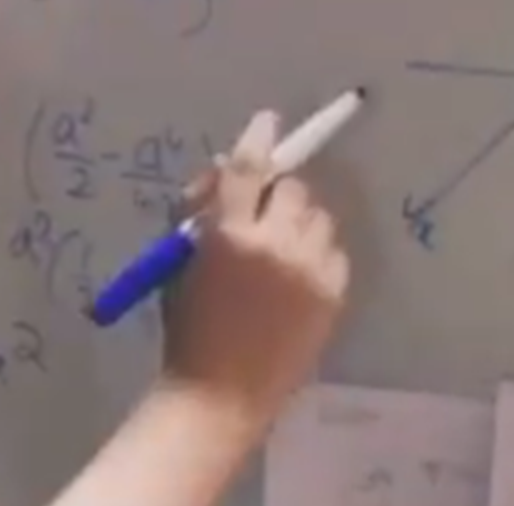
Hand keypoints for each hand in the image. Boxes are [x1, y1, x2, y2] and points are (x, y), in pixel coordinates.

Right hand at [156, 109, 349, 432]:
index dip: (258, 140)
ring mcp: (310, 269)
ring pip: (319, 216)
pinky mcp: (333, 293)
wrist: (221, 392)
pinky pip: (334, 251)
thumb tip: (223, 176)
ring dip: (299, 220)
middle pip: (292, 188)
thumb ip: (201, 214)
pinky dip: (317, 251)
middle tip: (262, 210)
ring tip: (282, 245)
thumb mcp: (179, 262)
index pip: (248, 169)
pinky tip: (298, 272)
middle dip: (277, 192)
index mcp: (229, 235)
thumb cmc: (188, 326)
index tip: (268, 121)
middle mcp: (276, 244)